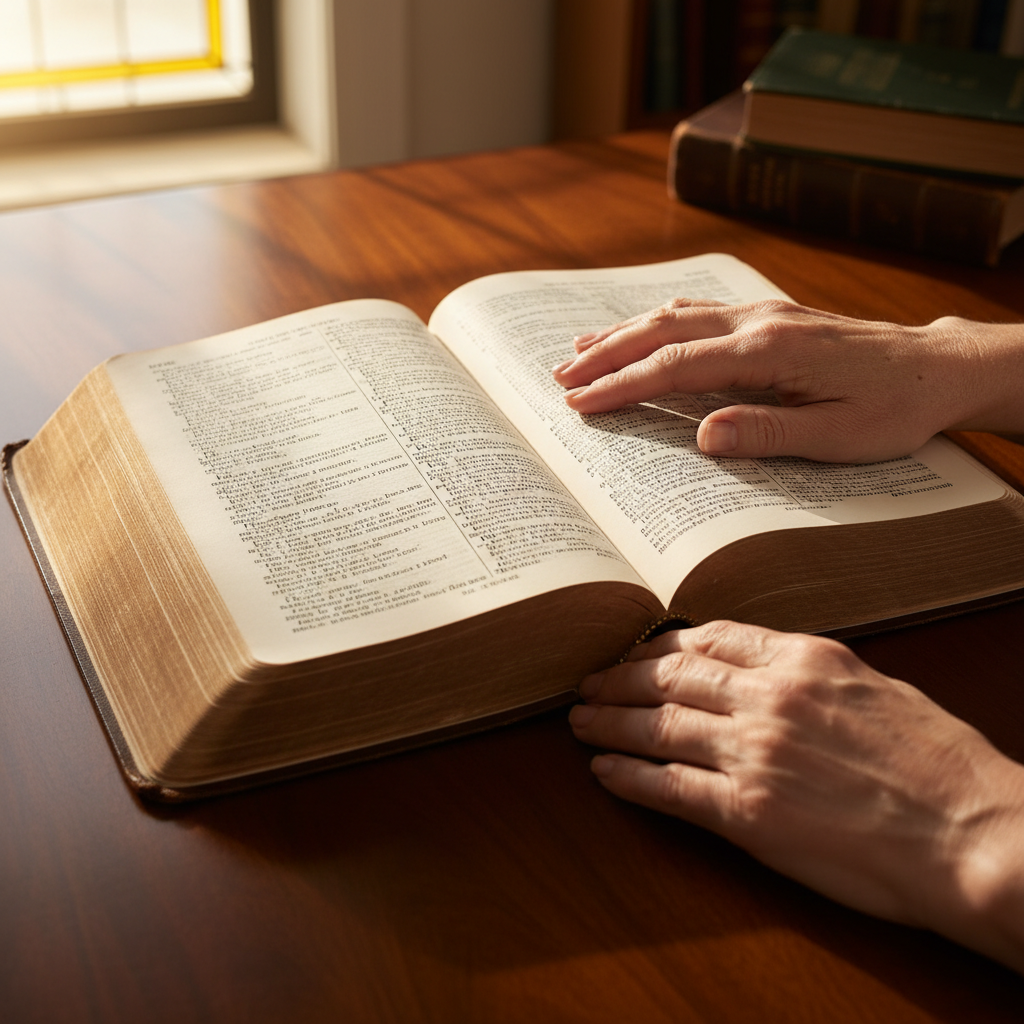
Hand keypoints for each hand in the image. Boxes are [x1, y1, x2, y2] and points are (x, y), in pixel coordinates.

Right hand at [551, 300, 1023, 462]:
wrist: (936, 367)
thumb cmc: (893, 408)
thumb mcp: (840, 436)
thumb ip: (770, 433)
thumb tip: (702, 437)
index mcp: (768, 352)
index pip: (675, 367)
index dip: (621, 385)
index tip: (579, 402)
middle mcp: (757, 323)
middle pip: (661, 330)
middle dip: (605, 352)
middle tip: (559, 375)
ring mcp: (762, 313)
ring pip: (675, 314)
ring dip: (623, 331)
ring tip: (578, 348)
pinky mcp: (769, 315)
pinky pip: (698, 311)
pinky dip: (657, 320)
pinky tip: (640, 328)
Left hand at [568, 621, 1023, 971]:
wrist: (974, 835)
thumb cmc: (939, 764)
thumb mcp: (875, 687)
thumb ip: (810, 674)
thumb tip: (762, 667)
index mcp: (803, 659)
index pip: (709, 636)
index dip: (660, 644)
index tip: (635, 652)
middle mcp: (769, 697)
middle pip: (669, 676)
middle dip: (619, 679)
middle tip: (587, 683)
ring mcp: (754, 753)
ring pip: (657, 726)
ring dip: (609, 723)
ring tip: (579, 721)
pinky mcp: (748, 813)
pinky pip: (669, 788)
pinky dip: (628, 778)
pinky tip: (603, 771)